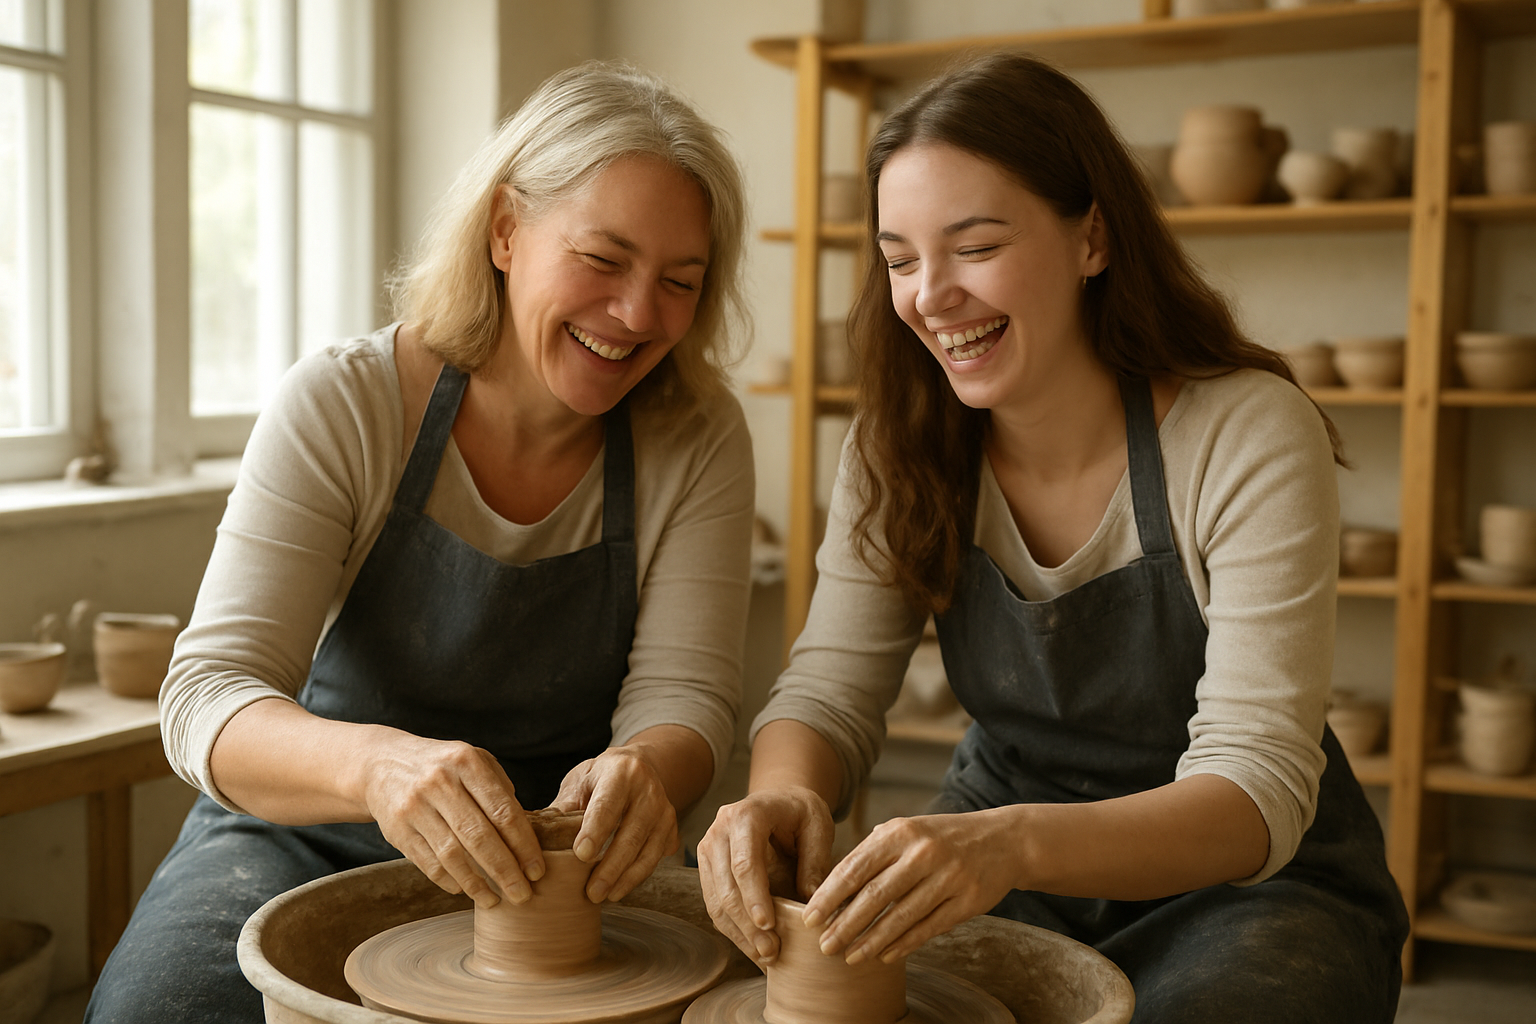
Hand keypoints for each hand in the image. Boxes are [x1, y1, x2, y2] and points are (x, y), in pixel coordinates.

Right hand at [360, 730, 543, 908]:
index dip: (523, 845)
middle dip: (505, 871)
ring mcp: (415, 807)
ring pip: (452, 855)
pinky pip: (428, 863)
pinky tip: (464, 890)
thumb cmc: (442, 767)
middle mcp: (440, 783)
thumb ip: (501, 790)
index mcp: (467, 763)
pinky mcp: (397, 830)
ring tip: (494, 900)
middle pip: (479, 836)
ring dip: (476, 884)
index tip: (537, 870)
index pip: (503, 810)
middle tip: (522, 894)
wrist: (382, 764)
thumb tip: (524, 833)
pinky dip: (449, 881)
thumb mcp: (473, 760)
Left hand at [552, 744, 679, 903]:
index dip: (595, 830)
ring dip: (626, 878)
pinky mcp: (672, 828)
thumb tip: (538, 839)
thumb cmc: (601, 777)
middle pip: (631, 834)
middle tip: (591, 892)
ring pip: (648, 850)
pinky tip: (619, 888)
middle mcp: (648, 790)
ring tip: (604, 897)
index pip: (608, 805)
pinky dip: (638, 876)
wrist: (639, 767)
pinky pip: (656, 857)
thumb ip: (564, 807)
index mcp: (621, 772)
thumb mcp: (579, 781)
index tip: (580, 855)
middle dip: (611, 867)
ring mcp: (664, 810)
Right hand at [697, 786, 833, 965]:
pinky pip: (715, 904)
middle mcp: (720, 829)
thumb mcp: (818, 826)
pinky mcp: (708, 867)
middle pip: (726, 885)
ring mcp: (708, 848)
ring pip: (716, 900)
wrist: (779, 800)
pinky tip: (753, 947)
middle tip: (771, 951)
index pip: (745, 862)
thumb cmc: (801, 812)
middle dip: (747, 924)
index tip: (768, 925)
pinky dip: (733, 929)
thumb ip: (815, 860)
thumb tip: (810, 900)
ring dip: (739, 933)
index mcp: (747, 814)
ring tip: (765, 956)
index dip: (754, 896)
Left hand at [804, 808, 1019, 965]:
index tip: (809, 918)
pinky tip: (885, 955)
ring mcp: (948, 877)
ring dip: (871, 941)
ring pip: (901, 917)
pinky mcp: (967, 901)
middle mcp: (923, 852)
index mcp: (900, 832)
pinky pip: (928, 928)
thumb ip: (873, 853)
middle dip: (845, 924)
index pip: (855, 867)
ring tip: (849, 956)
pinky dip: (904, 944)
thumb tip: (833, 887)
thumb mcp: (907, 831)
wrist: (1002, 840)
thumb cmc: (941, 838)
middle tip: (823, 945)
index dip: (829, 896)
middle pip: (874, 895)